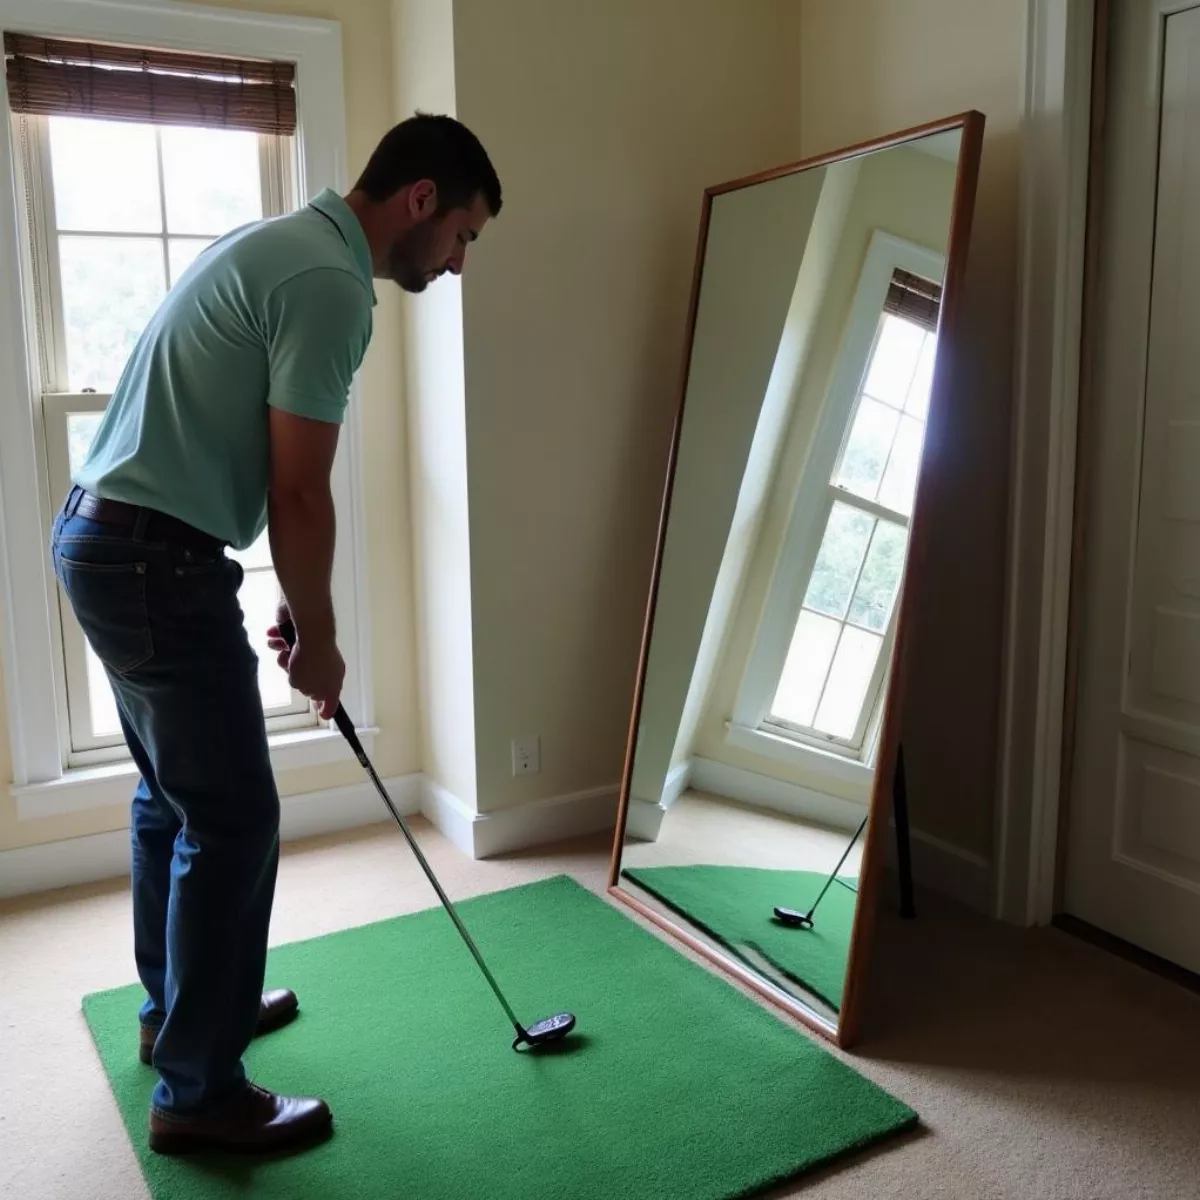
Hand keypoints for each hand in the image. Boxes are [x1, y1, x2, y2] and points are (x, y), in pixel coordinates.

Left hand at [267, 602, 344, 719]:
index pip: (332, 697)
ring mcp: (314, 647)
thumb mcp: (307, 686)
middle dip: (294, 675)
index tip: (323, 714)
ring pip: (293, 660)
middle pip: (308, 678)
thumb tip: (309, 690)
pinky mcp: (301, 632)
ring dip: (282, 658)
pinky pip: (286, 642)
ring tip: (282, 652)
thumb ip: (309, 692)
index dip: (326, 706)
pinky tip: (276, 639)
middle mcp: (326, 663)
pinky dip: (278, 641)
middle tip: (292, 671)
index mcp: (334, 678)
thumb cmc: (310, 661)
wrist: (309, 628)